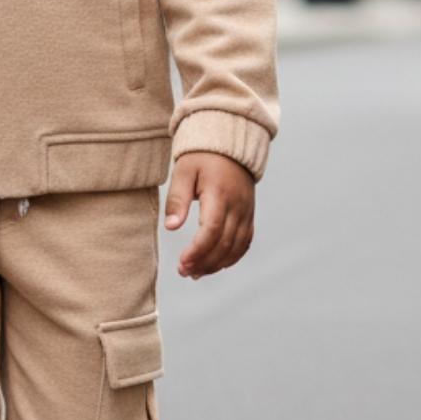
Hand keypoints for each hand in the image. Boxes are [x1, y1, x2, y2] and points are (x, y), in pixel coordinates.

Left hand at [164, 152, 254, 279]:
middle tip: (184, 272)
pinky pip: (245, 242)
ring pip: (236, 247)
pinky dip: (231, 258)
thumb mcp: (183, 172)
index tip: (182, 262)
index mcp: (220, 194)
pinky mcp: (249, 215)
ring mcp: (246, 212)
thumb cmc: (201, 158)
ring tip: (195, 273)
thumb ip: (177, 199)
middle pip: (225, 243)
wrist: (229, 146)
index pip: (212, 230)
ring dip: (216, 264)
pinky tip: (215, 265)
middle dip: (204, 262)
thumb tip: (171, 227)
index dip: (198, 250)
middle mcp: (238, 206)